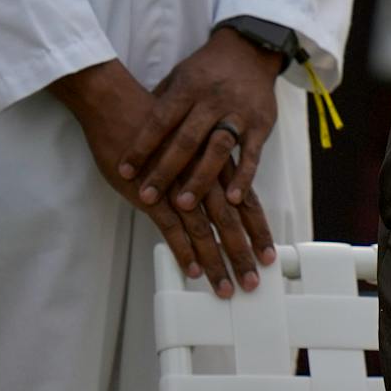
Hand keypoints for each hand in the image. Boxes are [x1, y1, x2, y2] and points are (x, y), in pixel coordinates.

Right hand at [51, 61, 275, 296]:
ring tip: (225, 287)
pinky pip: (172, 228)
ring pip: (206, 230)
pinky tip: (192, 271)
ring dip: (216, 261)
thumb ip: (203, 164)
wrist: (120, 104)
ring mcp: (179, 185)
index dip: (259, 230)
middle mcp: (204, 176)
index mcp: (216, 164)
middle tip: (252, 283)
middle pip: (232, 222)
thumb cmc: (156, 122)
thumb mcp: (190, 141)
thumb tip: (212, 188)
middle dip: (243, 254)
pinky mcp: (152, 193)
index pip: (246, 202)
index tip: (269, 256)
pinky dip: (184, 251)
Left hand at [120, 29, 282, 218]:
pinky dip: (244, 177)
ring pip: (218, 148)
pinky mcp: (262, 123)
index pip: (161, 121)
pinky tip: (233, 198)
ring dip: (201, 178)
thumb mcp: (178, 77)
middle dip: (166, 170)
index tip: (125, 172)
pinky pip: (252, 154)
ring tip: (185, 206)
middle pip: (187, 139)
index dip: (142, 147)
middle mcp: (214, 100)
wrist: (250, 49)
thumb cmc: (206, 69)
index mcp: (189, 88)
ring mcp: (240, 112)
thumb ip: (160, 105)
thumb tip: (129, 134)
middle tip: (147, 197)